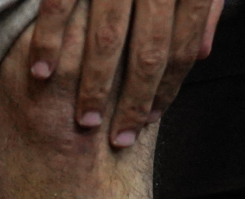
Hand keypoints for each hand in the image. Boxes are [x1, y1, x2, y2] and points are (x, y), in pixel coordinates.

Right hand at [26, 0, 222, 146]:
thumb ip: (202, 7)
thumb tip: (203, 52)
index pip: (181, 47)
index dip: (168, 88)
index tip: (151, 120)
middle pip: (148, 52)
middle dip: (134, 100)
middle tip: (118, 139)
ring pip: (107, 38)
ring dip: (94, 85)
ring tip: (86, 121)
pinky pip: (57, 7)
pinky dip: (48, 43)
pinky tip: (41, 74)